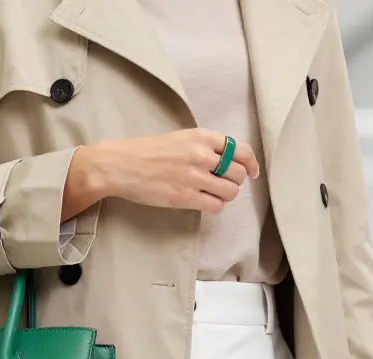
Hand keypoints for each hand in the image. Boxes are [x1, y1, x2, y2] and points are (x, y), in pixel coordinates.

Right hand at [64, 129, 259, 217]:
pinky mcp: (184, 196)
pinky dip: (214, 206)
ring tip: (211, 194)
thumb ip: (204, 146)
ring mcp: (193, 176)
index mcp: (201, 137)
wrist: (119, 165)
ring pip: (230, 191)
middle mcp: (201, 155)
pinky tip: (203, 203)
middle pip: (238, 173)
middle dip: (234, 182)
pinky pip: (215, 206)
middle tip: (222, 185)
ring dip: (224, 196)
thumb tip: (228, 160)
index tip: (252, 173)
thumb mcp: (179, 138)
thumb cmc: (146, 152)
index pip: (241, 150)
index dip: (251, 164)